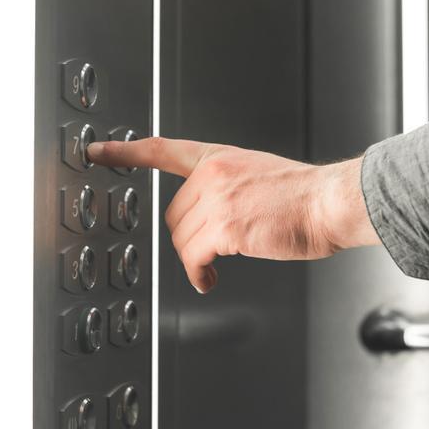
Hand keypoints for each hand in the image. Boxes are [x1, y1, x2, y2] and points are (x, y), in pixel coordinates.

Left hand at [86, 137, 380, 293]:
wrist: (330, 202)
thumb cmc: (305, 196)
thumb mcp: (258, 172)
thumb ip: (228, 184)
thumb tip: (212, 213)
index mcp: (220, 157)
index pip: (163, 149)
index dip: (125, 151)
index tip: (97, 151)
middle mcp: (214, 174)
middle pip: (173, 214)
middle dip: (188, 237)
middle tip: (208, 250)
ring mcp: (218, 199)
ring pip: (182, 239)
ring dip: (196, 259)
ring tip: (212, 267)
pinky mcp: (226, 227)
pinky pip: (194, 257)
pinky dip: (198, 273)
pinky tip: (209, 278)